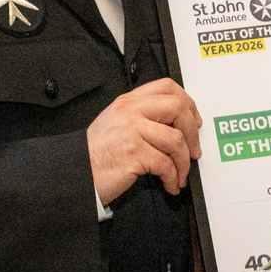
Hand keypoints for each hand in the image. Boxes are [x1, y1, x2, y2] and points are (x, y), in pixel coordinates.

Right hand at [88, 79, 201, 203]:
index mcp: (128, 101)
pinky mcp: (134, 153)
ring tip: (180, 174)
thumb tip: (177, 123)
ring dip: (184, 163)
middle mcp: (130, 111)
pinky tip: (170, 184)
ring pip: (176, 140)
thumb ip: (142, 116)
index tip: (194, 120)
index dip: (188, 103)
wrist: (76, 171)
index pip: (167, 87)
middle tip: (194, 151)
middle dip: (192, 134)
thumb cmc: (97, 152)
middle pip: (178, 109)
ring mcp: (132, 131)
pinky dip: (173, 177)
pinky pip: (166, 164)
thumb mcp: (116, 123)